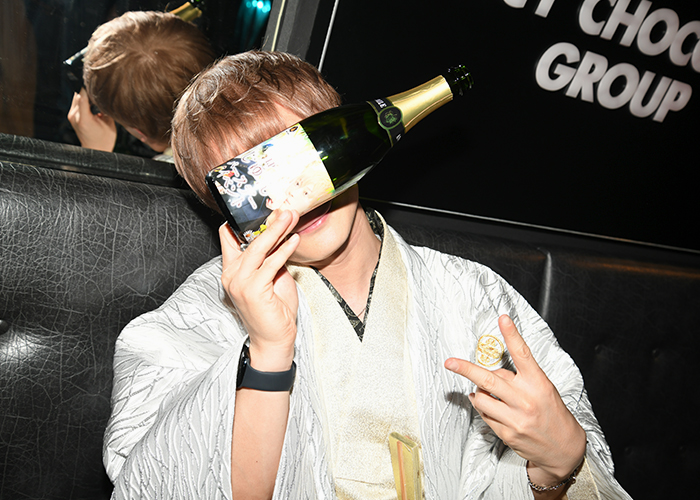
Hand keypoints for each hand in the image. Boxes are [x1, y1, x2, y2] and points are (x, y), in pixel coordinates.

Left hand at [67, 88, 116, 150]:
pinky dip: (83, 99)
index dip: (89, 87)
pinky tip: (92, 99)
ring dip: (85, 94)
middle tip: (98, 84)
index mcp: (84, 118)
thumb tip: (102, 96)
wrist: (95, 150)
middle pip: (79, 94)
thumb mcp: (109, 122)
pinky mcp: (71, 116)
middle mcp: (75, 116)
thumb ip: (104, 108)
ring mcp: (71, 116)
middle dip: (88, 90)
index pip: (83, 96)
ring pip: (77, 97)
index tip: (94, 78)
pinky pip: (77, 102)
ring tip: (96, 92)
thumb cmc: (104, 139)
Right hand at [220, 210, 300, 370]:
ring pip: (258, 249)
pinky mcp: (253, 290)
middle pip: (246, 239)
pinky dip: (284, 250)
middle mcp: (231, 275)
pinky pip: (270, 264)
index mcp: (232, 270)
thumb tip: (280, 236)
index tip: (264, 207)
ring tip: (291, 218)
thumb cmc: (274, 310)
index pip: (228, 237)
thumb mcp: (272, 277)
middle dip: (268, 222)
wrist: (273, 340)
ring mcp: (240, 283)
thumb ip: (271, 258)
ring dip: (277, 231)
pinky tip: (295, 240)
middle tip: (285, 209)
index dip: (243, 220)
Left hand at [445, 315, 585, 487]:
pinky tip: (490, 406)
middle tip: (450, 362)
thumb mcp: (543, 389)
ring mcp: (516, 418)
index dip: (512, 335)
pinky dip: (482, 407)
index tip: (502, 319)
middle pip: (490, 379)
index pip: (522, 354)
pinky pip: (484, 415)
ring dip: (478, 392)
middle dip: (466, 369)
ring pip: (481, 398)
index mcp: (538, 383)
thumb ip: (520, 377)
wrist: (563, 448)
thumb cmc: (552, 413)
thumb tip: (493, 370)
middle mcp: (526, 399)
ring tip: (485, 392)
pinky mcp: (507, 433)